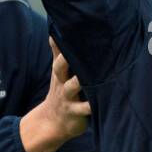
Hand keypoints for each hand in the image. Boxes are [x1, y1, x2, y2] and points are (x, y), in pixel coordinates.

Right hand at [19, 37, 91, 151]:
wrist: (52, 122)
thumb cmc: (60, 90)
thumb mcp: (57, 73)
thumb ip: (58, 53)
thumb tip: (55, 30)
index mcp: (60, 72)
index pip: (59, 55)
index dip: (63, 44)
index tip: (74, 30)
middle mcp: (62, 82)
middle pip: (60, 68)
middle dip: (66, 59)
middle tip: (79, 47)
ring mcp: (68, 98)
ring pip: (72, 87)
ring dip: (79, 81)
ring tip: (88, 73)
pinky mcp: (76, 113)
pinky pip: (83, 109)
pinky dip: (90, 106)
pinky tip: (99, 101)